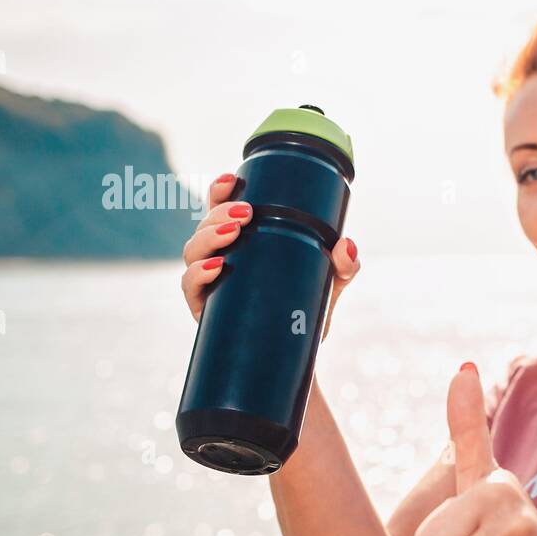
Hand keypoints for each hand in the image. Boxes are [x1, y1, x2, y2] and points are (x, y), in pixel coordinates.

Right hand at [180, 172, 359, 339]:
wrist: (298, 356)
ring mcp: (209, 283)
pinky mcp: (204, 309)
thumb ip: (345, 265)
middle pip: (204, 225)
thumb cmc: (307, 310)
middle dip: (219, 212)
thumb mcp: (331, 283)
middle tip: (245, 213)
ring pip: (192, 250)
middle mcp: (219, 258)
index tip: (231, 178)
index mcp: (242, 243)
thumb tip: (346, 244)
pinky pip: (190, 286)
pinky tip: (217, 268)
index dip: (220, 190)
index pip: (222, 209)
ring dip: (208, 236)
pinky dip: (198, 274)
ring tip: (233, 233)